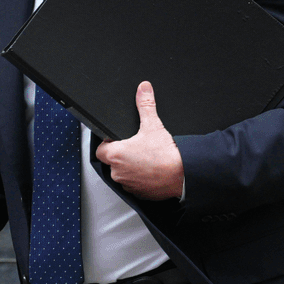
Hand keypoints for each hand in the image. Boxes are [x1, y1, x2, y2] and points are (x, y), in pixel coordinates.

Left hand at [95, 81, 184, 200]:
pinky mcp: (138, 193)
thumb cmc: (166, 155)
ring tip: (147, 159)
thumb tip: (143, 89)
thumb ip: (145, 105)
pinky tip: (152, 170)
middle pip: (112, 161)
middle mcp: (117, 172)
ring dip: (131, 168)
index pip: (100, 149)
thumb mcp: (153, 125)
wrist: (183, 175)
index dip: (109, 143)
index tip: (120, 140)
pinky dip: (141, 178)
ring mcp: (127, 185)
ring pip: (123, 174)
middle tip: (138, 148)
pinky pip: (134, 185)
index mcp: (115, 155)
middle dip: (122, 155)